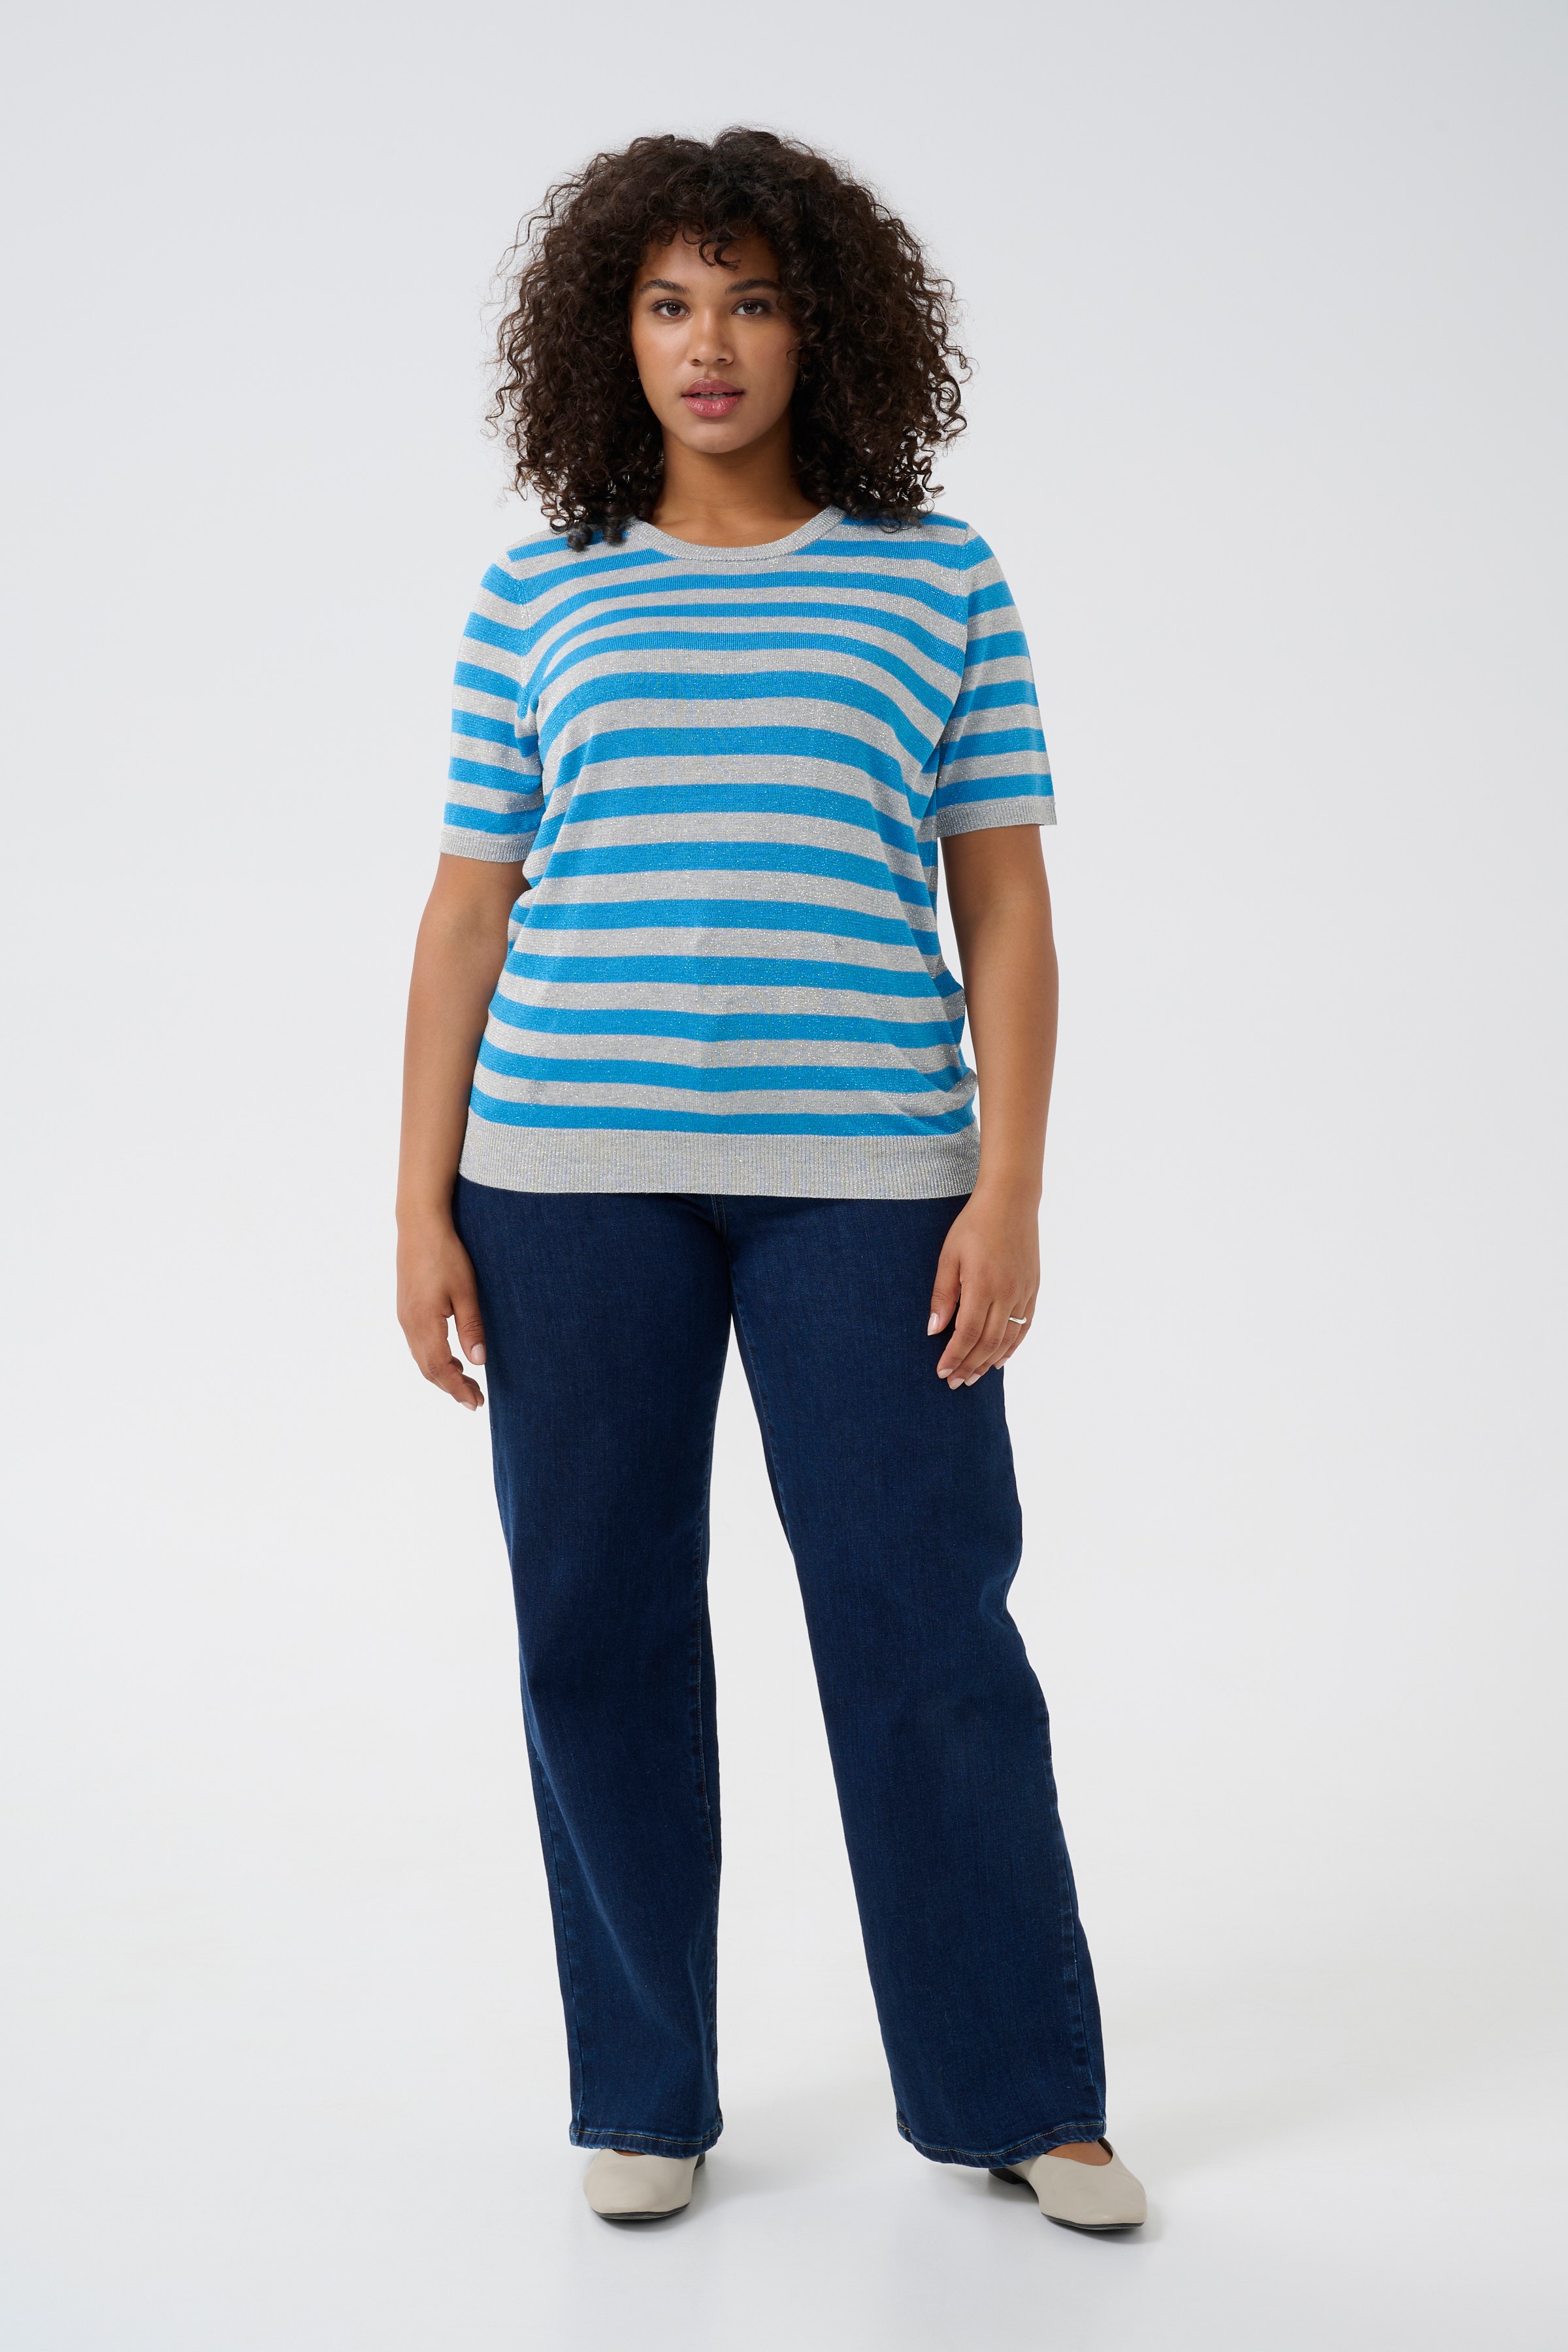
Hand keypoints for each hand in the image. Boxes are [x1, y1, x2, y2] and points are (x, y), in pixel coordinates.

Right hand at [397, 1213, 486, 1409]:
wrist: (419, 1226)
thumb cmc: (445, 1254)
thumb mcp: (466, 1291)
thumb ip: (471, 1327)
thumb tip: (479, 1362)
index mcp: (423, 1322)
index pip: (440, 1368)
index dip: (458, 1388)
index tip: (476, 1402)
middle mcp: (409, 1323)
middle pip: (428, 1369)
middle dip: (451, 1387)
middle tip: (475, 1400)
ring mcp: (405, 1316)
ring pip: (421, 1358)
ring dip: (443, 1374)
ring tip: (466, 1383)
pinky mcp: (406, 1308)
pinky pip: (418, 1345)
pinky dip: (434, 1358)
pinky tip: (451, 1357)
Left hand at [927, 1188, 1039, 1387]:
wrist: (1011, 1201)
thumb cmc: (973, 1226)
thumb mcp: (949, 1256)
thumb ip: (943, 1296)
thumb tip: (934, 1331)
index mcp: (983, 1286)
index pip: (968, 1334)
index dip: (955, 1356)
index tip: (942, 1372)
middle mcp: (1007, 1293)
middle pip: (988, 1342)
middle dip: (970, 1366)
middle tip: (955, 1382)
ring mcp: (1024, 1292)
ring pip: (1008, 1338)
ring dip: (989, 1361)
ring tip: (974, 1377)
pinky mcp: (1033, 1288)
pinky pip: (1024, 1326)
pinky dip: (1012, 1346)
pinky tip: (1000, 1359)